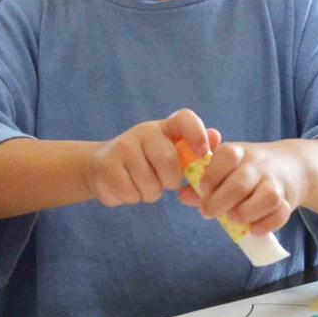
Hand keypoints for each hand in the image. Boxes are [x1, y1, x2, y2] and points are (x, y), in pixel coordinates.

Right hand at [84, 109, 208, 207]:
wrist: (101, 168)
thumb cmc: (146, 162)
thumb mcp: (170, 152)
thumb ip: (194, 148)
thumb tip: (217, 136)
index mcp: (164, 127)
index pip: (184, 118)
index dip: (197, 134)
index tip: (203, 154)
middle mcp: (143, 132)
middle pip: (168, 161)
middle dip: (170, 181)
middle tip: (164, 183)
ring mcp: (123, 147)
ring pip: (149, 183)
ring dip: (150, 193)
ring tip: (142, 185)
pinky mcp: (107, 165)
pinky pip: (131, 193)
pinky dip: (133, 198)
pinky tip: (127, 188)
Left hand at [177, 137, 306, 234]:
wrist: (292, 165)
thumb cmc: (248, 168)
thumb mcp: (227, 166)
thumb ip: (204, 179)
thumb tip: (182, 195)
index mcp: (239, 153)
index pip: (227, 155)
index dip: (212, 173)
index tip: (203, 188)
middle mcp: (259, 165)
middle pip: (241, 182)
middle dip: (221, 201)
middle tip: (209, 212)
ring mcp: (276, 182)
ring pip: (267, 197)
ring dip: (247, 212)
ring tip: (234, 218)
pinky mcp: (289, 199)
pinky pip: (282, 213)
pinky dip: (267, 224)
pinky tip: (253, 229)